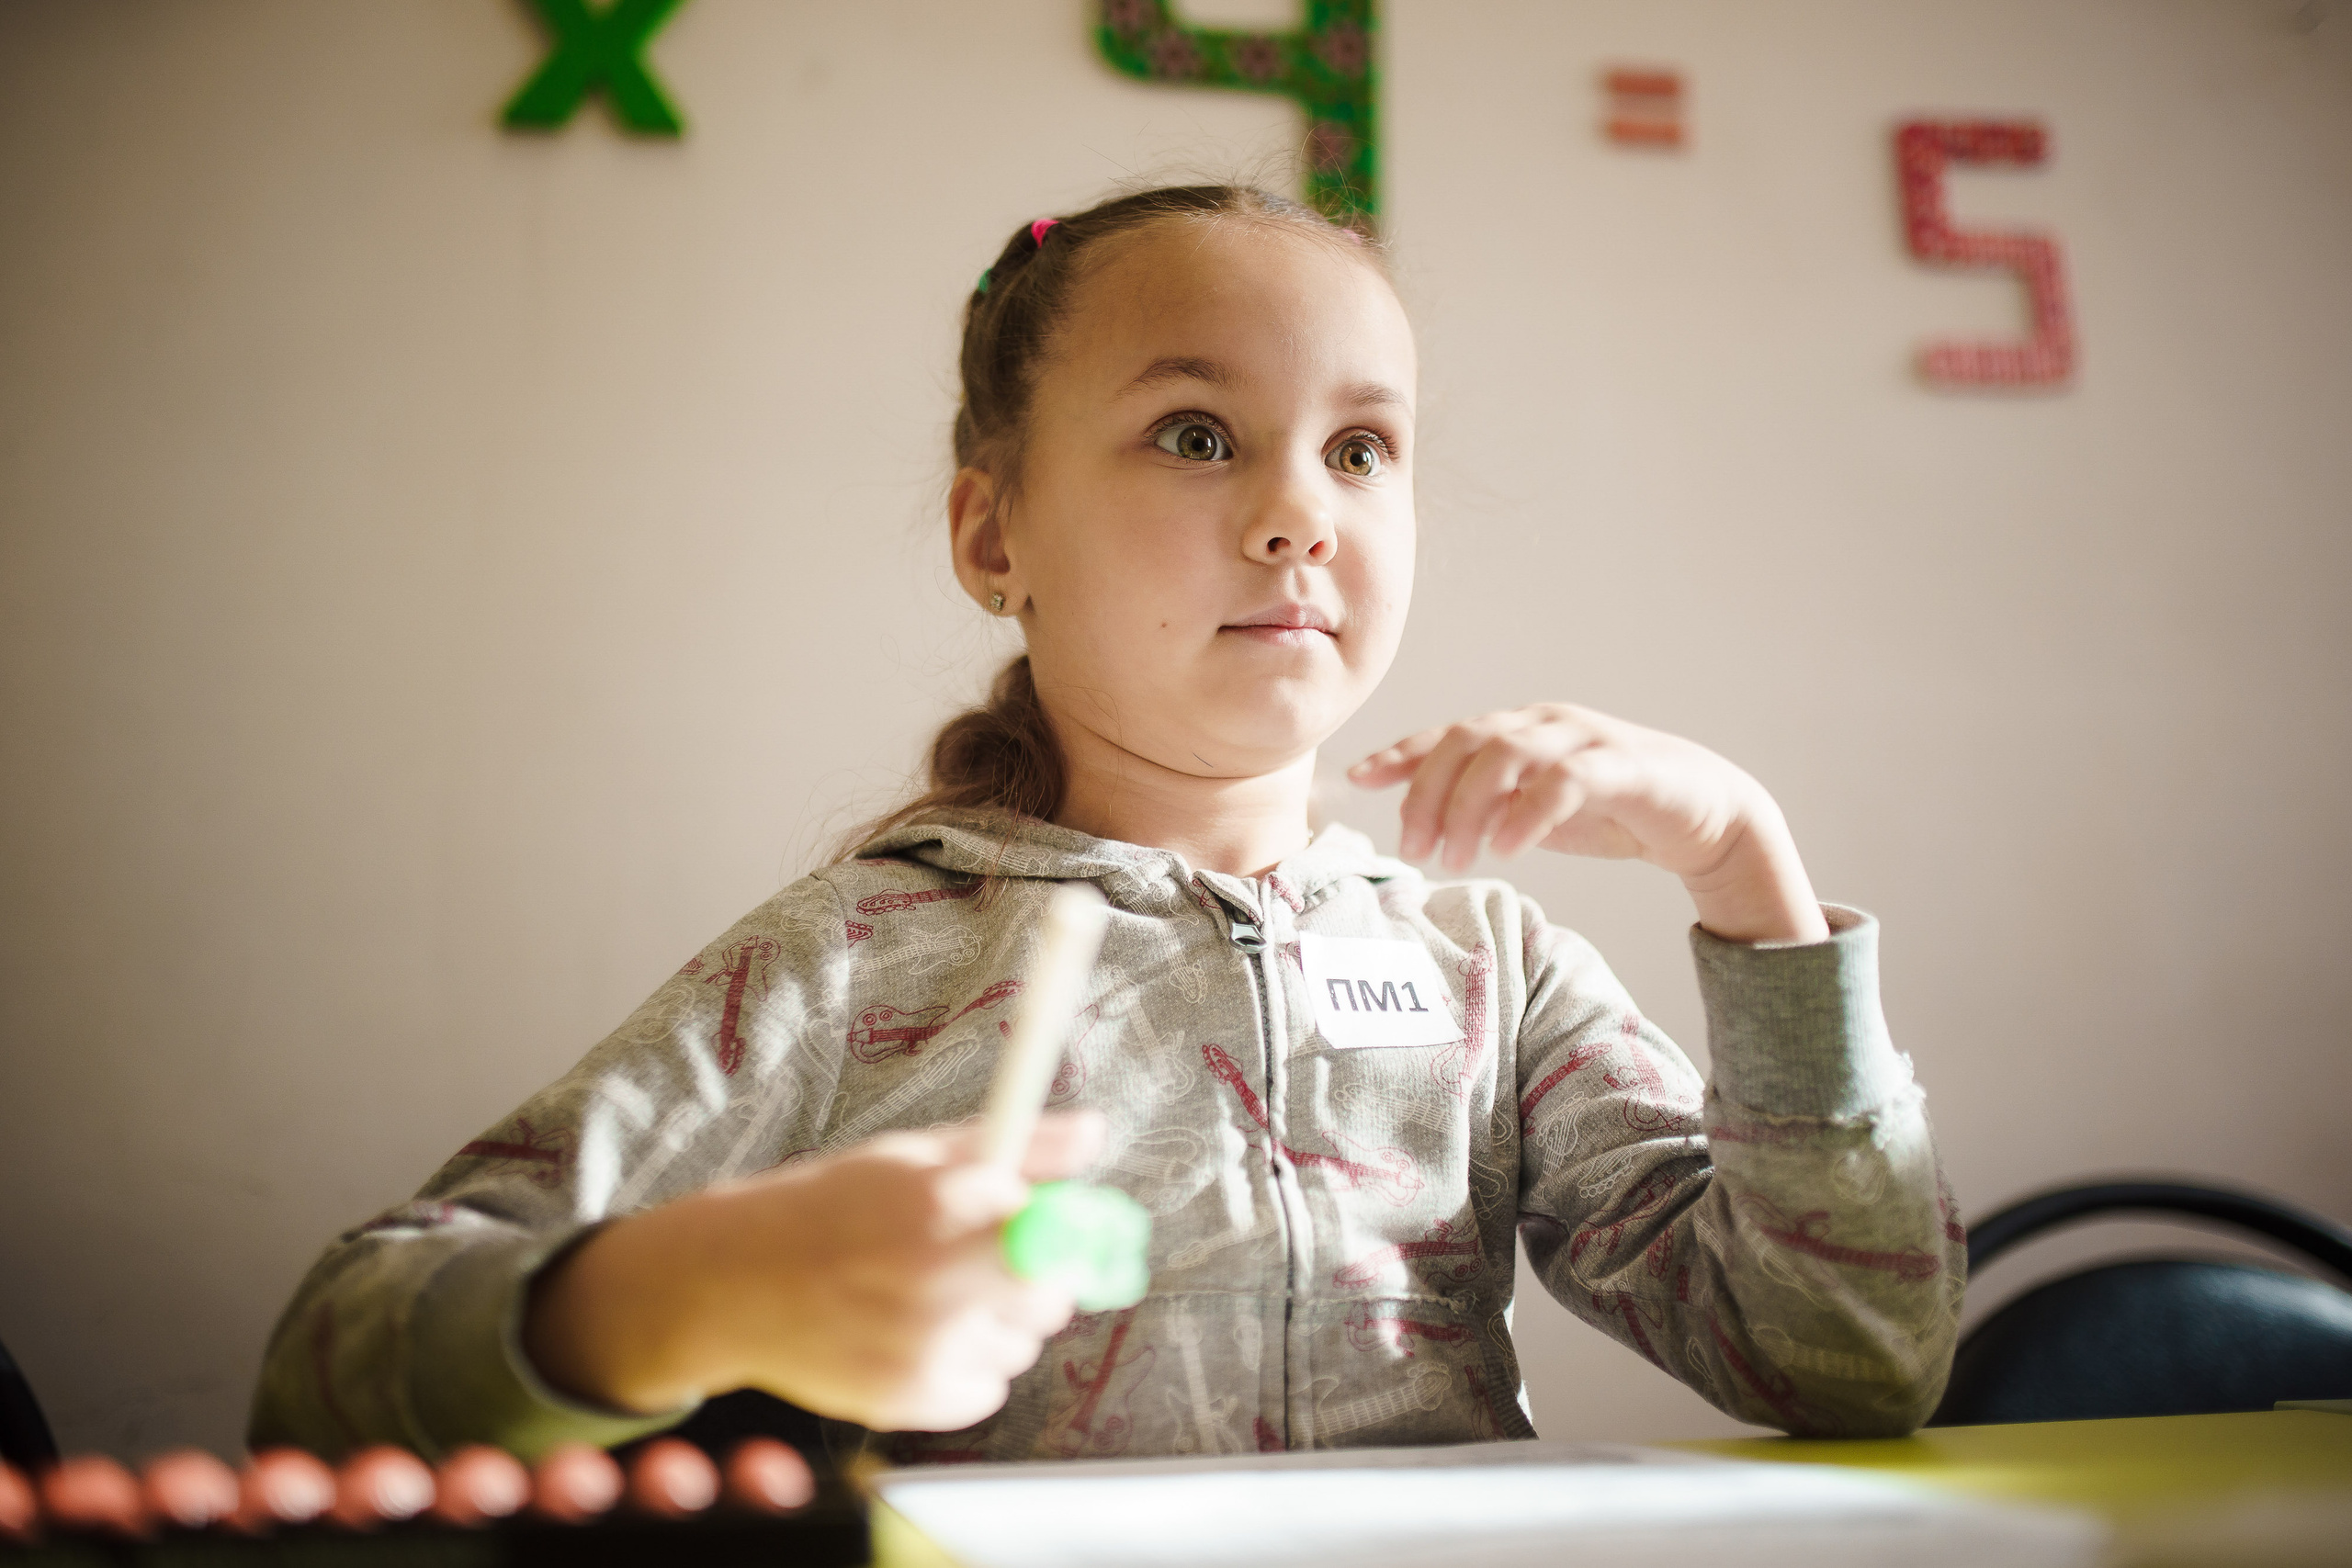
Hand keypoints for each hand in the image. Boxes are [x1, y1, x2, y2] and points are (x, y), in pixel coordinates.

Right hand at [526, 1111, 1105, 1431]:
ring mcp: (923, 1346)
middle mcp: (938, 1278)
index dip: (1070, 1235)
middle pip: (1054, 1297)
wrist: (735, 1281)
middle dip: (1032, 1278)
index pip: (1063, 1232)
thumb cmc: (832, 1206)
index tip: (1058, 1232)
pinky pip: (987, 1389)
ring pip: (1021, 1345)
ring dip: (996, 1324)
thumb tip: (1097, 1132)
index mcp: (943, 1202)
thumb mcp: (917, 1156)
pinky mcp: (909, 1400)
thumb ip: (1016, 1149)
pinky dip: (967, 1368)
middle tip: (979, 1262)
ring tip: (931, 1296)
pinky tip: (917, 1335)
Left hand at [1348, 703, 1829, 944]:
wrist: (1706, 815)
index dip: (1401, 753)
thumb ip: (1488, 807)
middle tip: (1413, 850)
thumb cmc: (1613, 810)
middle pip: (1466, 741)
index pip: (1449, 733)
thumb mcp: (1535, 810)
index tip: (1360, 778)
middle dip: (1428, 794)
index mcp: (1522, 729)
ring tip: (1454, 858)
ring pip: (1507, 754)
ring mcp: (1585, 740)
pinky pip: (1564, 781)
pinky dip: (1528, 814)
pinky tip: (1507, 850)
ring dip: (1468, 808)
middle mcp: (1547, 724)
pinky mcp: (1623, 766)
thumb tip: (1426, 821)